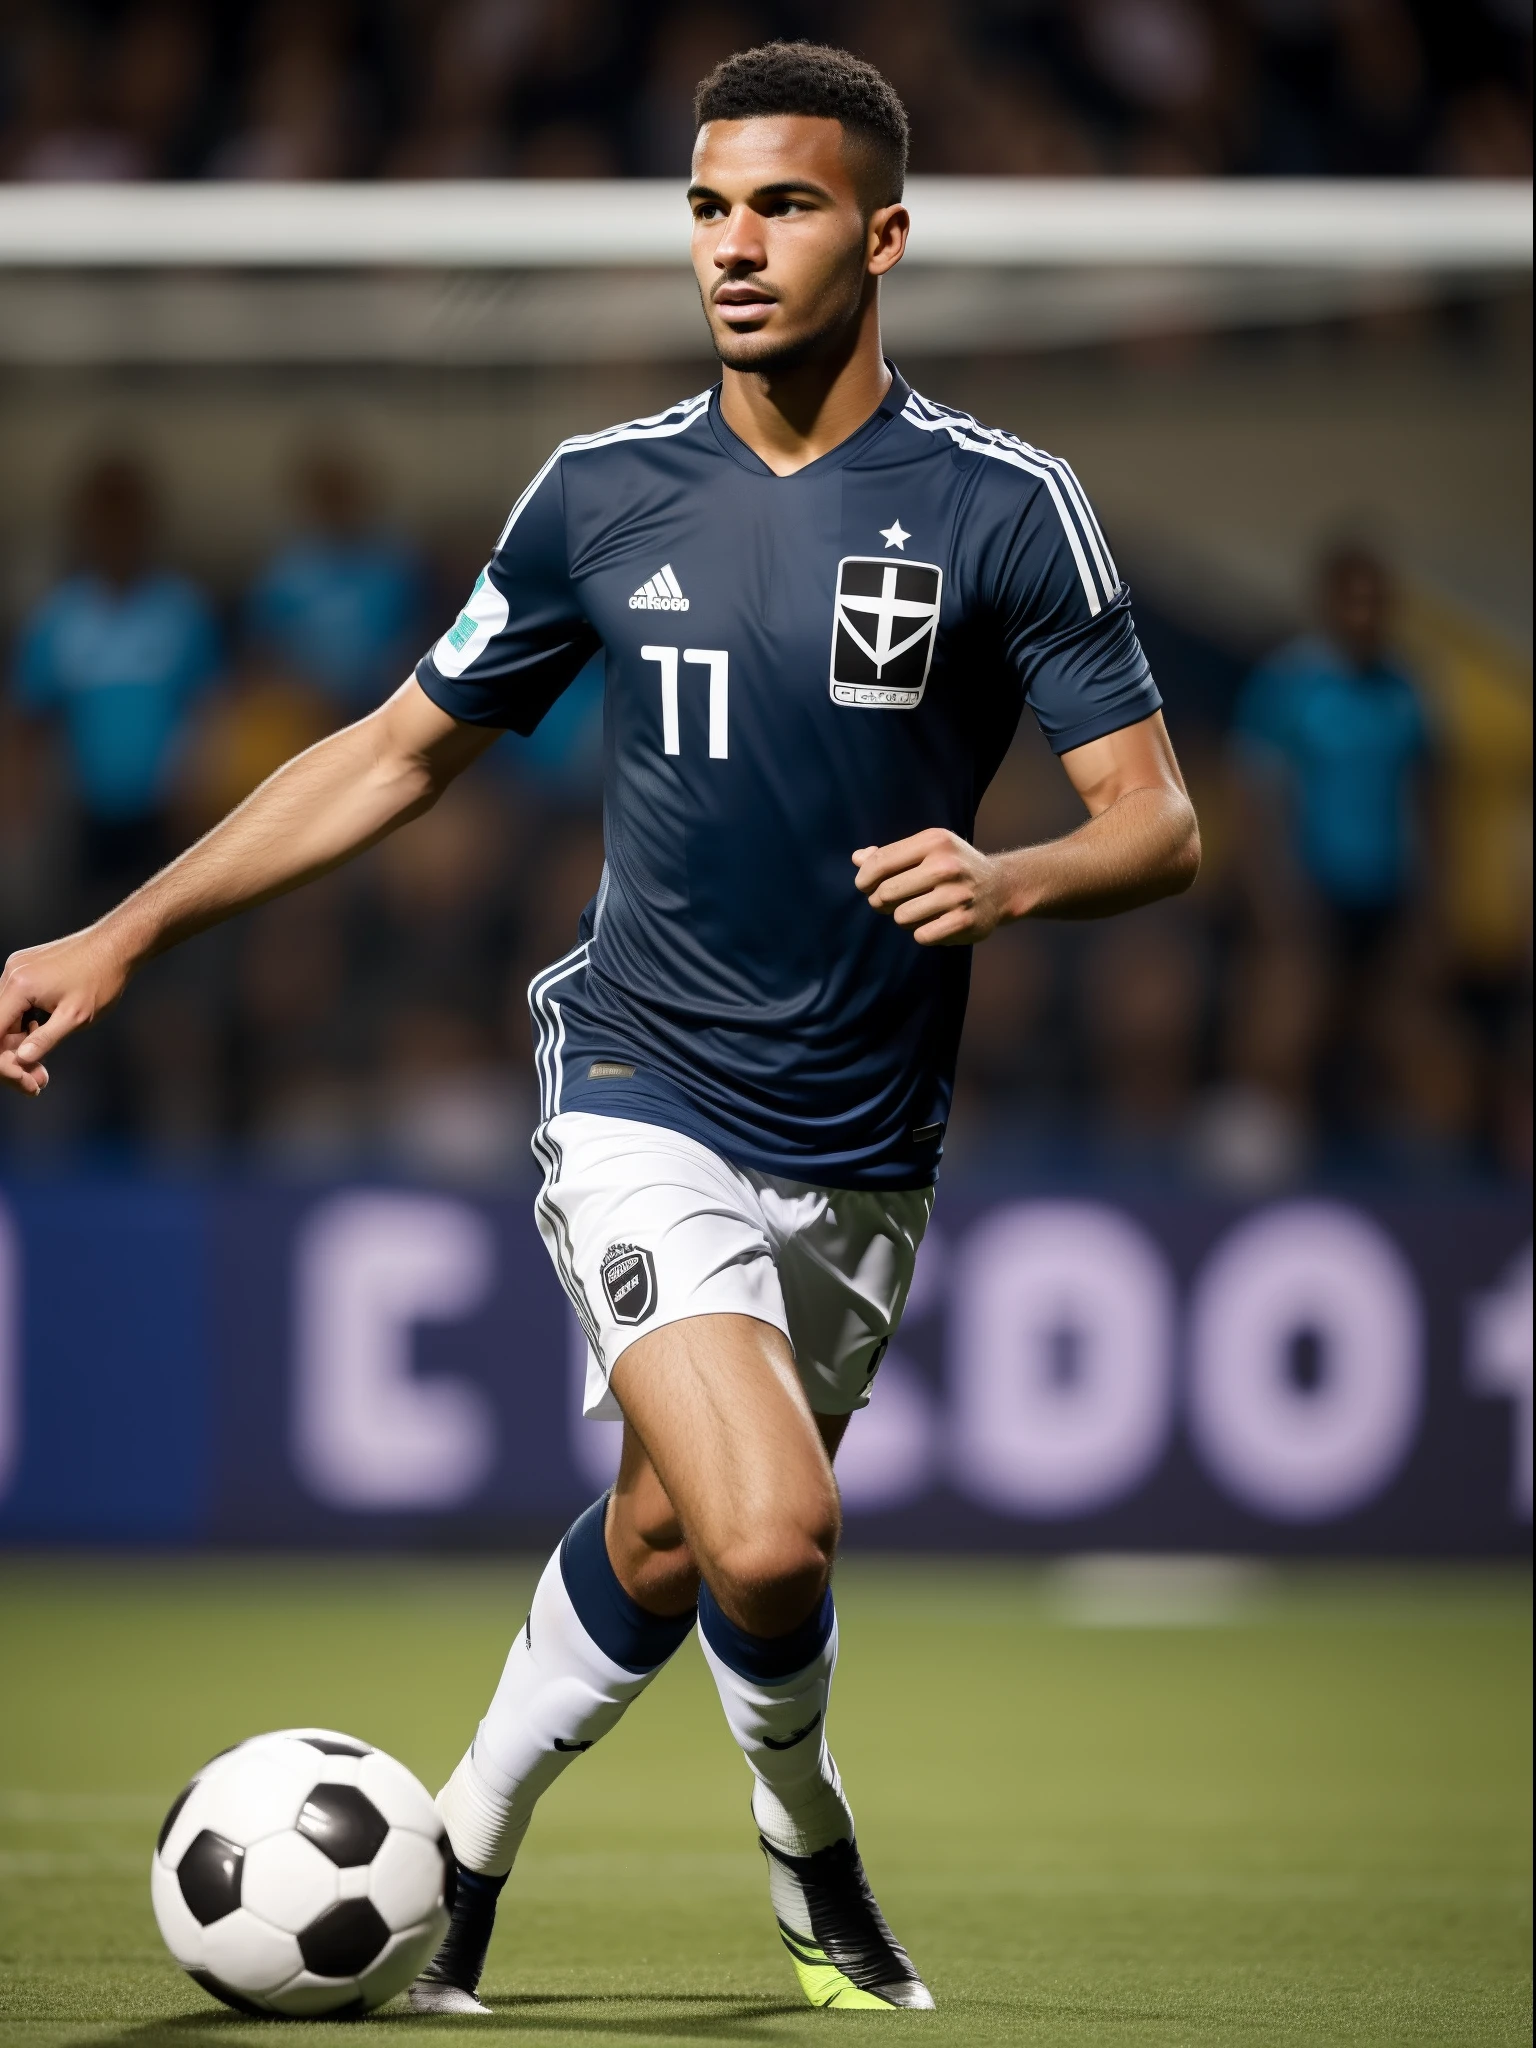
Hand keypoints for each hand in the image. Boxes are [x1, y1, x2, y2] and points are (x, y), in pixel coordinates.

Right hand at [0, 926, 133, 1097]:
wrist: (117, 945)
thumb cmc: (101, 979)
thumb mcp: (76, 1017)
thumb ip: (46, 1040)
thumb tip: (21, 1060)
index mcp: (19, 985)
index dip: (4, 1062)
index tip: (26, 1082)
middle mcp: (11, 974)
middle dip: (13, 1059)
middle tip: (38, 1084)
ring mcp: (16, 970)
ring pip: (5, 1018)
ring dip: (19, 1045)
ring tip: (43, 1070)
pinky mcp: (25, 970)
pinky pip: (14, 1005)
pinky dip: (25, 1026)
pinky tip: (44, 1038)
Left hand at [852, 829, 1019, 945]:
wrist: (1001, 886)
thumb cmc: (953, 866)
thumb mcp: (927, 849)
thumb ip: (890, 854)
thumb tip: (858, 858)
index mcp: (933, 842)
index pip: (880, 862)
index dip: (864, 878)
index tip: (864, 885)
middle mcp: (946, 866)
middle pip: (886, 892)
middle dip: (880, 901)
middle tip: (889, 901)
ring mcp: (957, 895)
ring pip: (901, 917)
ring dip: (903, 918)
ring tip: (918, 910)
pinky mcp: (964, 922)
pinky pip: (921, 936)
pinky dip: (922, 933)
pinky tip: (934, 923)